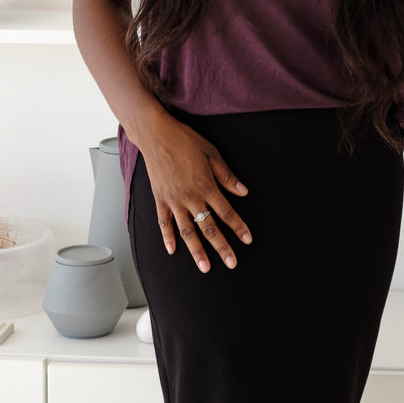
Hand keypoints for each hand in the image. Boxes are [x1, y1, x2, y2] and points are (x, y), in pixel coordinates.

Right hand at [139, 111, 251, 273]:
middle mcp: (190, 197)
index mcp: (206, 186)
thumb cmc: (185, 140)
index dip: (238, 227)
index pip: (227, 212)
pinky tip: (173, 250)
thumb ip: (227, 176)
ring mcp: (173, 200)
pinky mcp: (160, 199)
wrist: (156, 135)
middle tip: (231, 262)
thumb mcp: (212, 153)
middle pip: (208, 228)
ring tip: (205, 267)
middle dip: (222, 247)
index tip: (247, 239)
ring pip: (187, 231)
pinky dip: (168, 237)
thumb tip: (243, 192)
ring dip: (197, 251)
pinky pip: (164, 223)